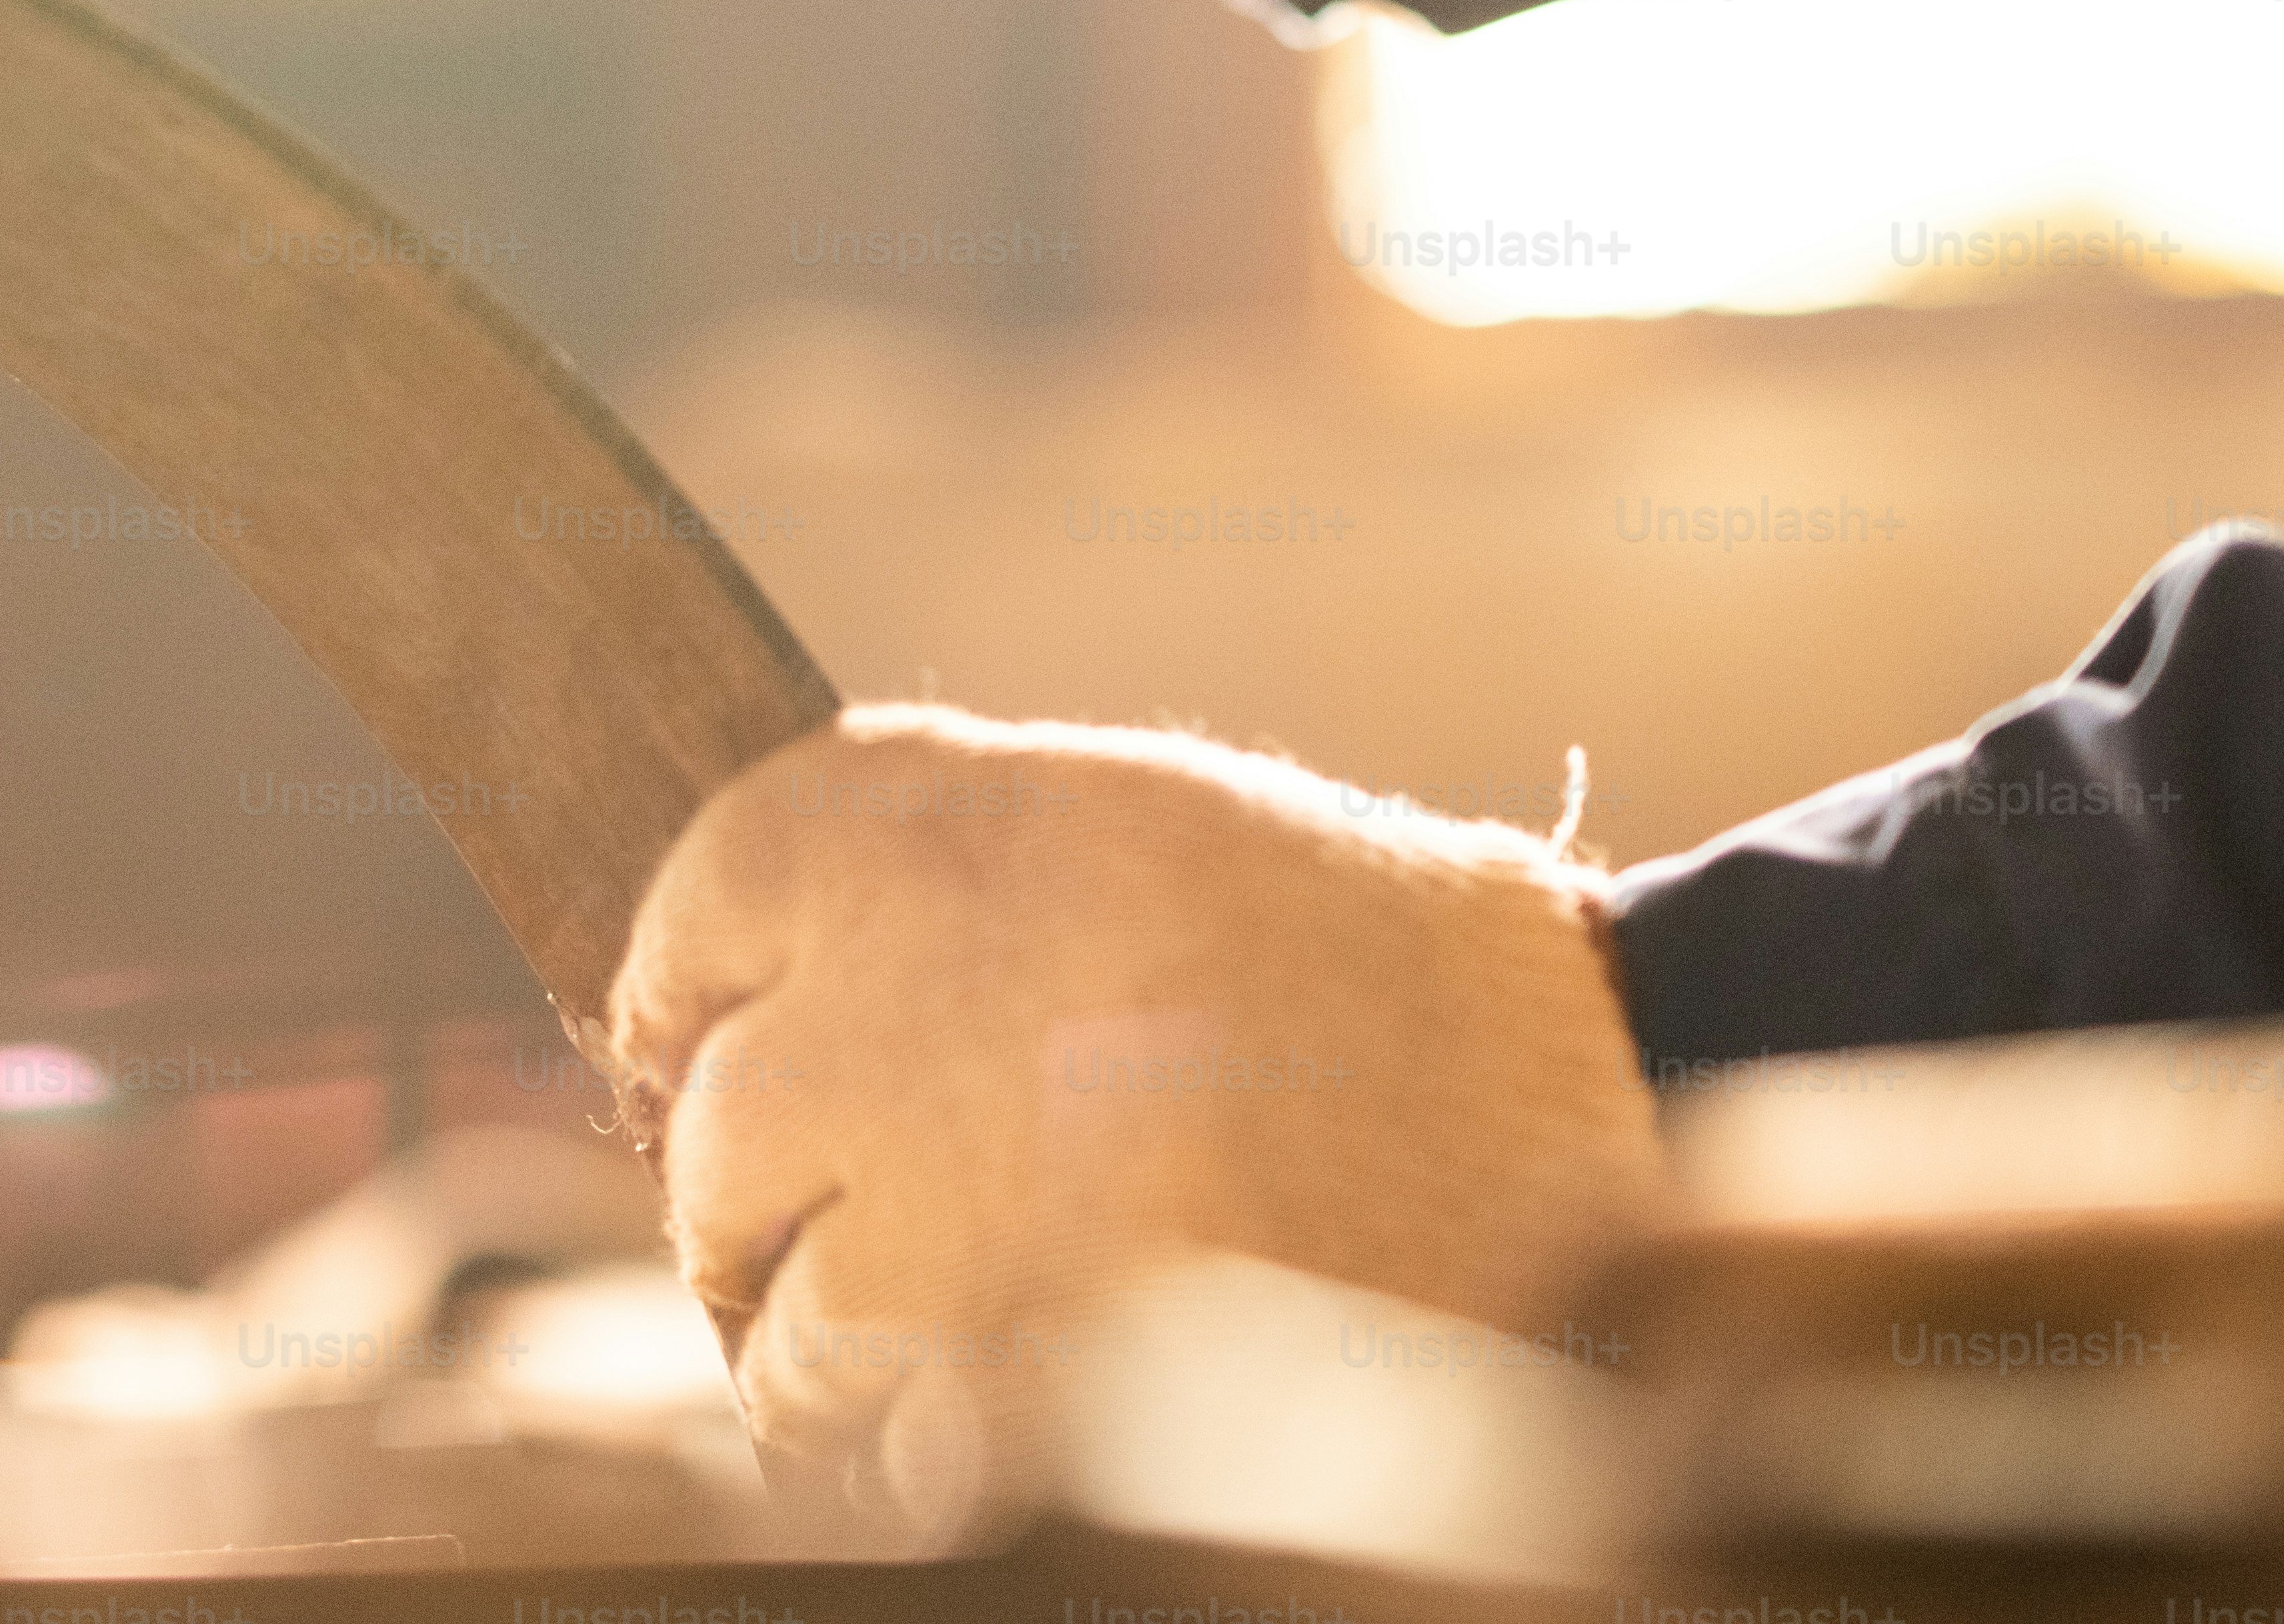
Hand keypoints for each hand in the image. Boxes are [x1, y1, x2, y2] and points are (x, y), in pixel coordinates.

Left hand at [608, 703, 1670, 1532]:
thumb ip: (917, 888)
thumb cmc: (1354, 956)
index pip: (704, 892)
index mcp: (945, 837)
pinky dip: (933, 1454)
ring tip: (963, 1326)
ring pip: (783, 1328)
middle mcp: (921, 1002)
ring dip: (833, 1350)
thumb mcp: (1123, 828)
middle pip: (724, 1133)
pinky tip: (1033, 1396)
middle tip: (839, 1225)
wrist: (1590, 1085)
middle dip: (760, 1201)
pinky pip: (897, 1455)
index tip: (706, 1044)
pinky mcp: (1040, 1374)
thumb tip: (714, 1008)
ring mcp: (968, 1207)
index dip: (692, 984)